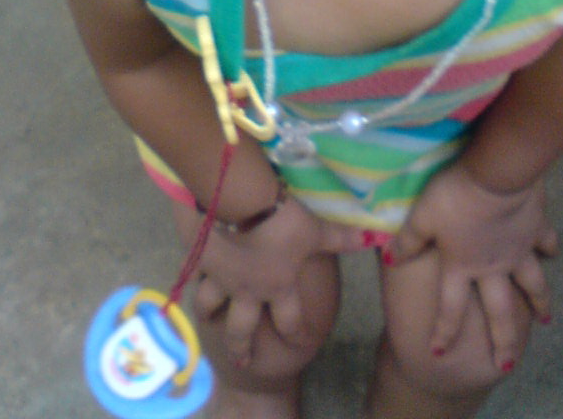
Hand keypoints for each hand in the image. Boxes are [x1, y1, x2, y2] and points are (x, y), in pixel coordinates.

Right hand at [178, 192, 364, 365]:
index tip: (301, 344)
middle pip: (242, 328)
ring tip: (208, 316)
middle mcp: (247, 289)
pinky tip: (187, 266)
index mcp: (278, 286)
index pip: (290, 320)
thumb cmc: (281, 221)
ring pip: (209, 303)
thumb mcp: (315, 230)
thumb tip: (375, 239)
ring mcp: (220, 276)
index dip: (297, 334)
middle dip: (241, 347)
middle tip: (241, 360)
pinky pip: (191, 268)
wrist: (237, 203)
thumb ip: (340, 239)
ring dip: (209, 311)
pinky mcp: (198, 256)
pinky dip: (189, 270)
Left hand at [387, 161, 558, 368]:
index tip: (440, 352)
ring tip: (545, 318)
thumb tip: (391, 259)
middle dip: (503, 341)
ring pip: (532, 284)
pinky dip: (550, 249)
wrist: (497, 175)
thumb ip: (408, 240)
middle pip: (500, 311)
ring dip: (539, 302)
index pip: (451, 307)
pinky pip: (547, 243)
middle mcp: (493, 266)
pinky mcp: (536, 229)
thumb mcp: (422, 216)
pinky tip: (553, 252)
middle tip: (507, 364)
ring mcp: (519, 250)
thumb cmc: (454, 195)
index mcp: (462, 265)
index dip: (444, 331)